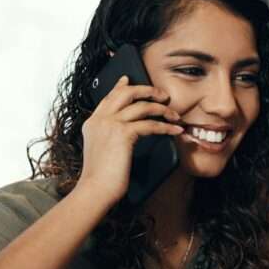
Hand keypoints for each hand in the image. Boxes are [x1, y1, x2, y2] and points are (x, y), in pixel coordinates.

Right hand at [76, 75, 183, 206]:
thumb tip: (127, 130)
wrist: (95, 189)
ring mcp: (110, 124)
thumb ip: (108, 136)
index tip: (128, 79)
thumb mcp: (101, 150)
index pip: (108, 97)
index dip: (120, 86)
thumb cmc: (101, 177)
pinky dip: (166, 127)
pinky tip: (175, 131)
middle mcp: (100, 119)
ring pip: (142, 106)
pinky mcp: (123, 134)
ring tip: (175, 115)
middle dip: (147, 90)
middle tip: (162, 95)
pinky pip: (150, 124)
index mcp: (93, 123)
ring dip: (163, 109)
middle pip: (126, 93)